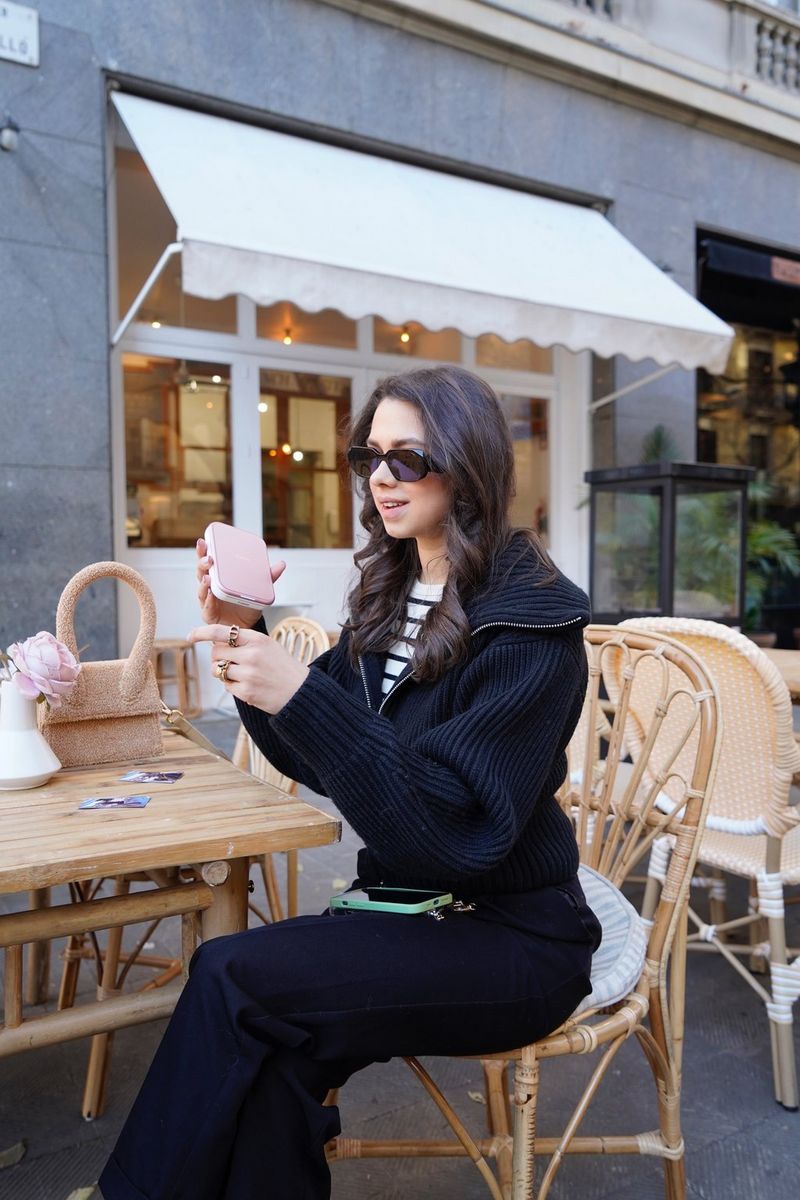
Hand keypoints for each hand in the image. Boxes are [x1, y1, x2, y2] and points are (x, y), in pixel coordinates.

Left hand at [187, 624, 308, 714]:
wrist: (301, 691)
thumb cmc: (282, 667)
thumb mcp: (268, 646)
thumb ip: (245, 641)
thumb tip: (215, 642)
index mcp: (257, 639)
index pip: (221, 632)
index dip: (202, 632)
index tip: (190, 636)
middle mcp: (252, 655)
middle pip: (216, 653)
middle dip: (218, 658)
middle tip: (231, 662)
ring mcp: (249, 674)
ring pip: (217, 670)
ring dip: (222, 672)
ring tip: (240, 674)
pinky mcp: (247, 692)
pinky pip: (226, 686)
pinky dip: (232, 686)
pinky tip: (248, 686)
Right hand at [195, 537, 285, 629]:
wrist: (248, 625)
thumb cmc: (247, 604)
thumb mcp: (258, 588)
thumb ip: (268, 577)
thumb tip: (281, 564)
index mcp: (219, 577)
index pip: (208, 561)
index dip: (203, 551)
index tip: (203, 541)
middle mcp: (210, 587)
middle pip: (201, 572)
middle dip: (202, 563)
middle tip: (209, 558)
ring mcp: (208, 600)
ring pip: (201, 589)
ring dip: (204, 582)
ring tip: (209, 576)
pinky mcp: (209, 614)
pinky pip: (207, 607)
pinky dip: (209, 601)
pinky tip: (211, 595)